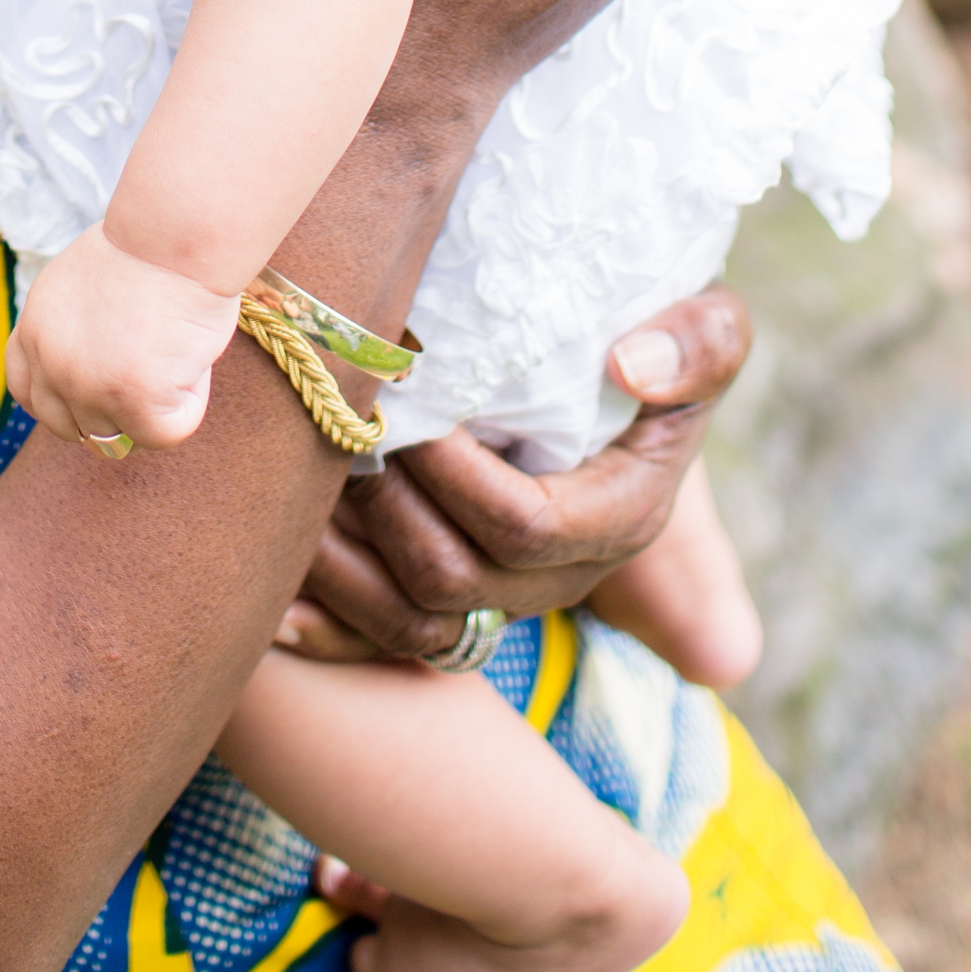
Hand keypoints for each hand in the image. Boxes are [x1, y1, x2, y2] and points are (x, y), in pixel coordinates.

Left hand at [5, 224, 240, 448]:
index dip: (65, 401)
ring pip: (120, 438)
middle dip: (110, 415)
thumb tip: (98, 363)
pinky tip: (193, 364)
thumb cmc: (146, 246)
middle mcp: (50, 362)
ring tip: (176, 354)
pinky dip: (188, 407)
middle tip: (152, 378)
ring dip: (155, 407)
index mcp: (35, 329)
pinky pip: (164, 434)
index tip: (100, 391)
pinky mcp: (131, 401)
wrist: (173, 235)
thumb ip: (72, 329)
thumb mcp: (79, 284)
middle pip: (70, 427)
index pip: (27, 393)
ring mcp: (86, 386)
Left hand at [272, 286, 752, 662]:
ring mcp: (499, 598)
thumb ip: (700, 342)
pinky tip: (267, 597)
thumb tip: (634, 364)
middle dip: (385, 501)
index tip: (408, 404)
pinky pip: (373, 645)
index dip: (456, 475)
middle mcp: (556, 577)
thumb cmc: (648, 336)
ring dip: (339, 559)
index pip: (523, 527)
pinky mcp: (447, 598)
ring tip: (297, 476)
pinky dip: (319, 625)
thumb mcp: (703, 326)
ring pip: (404, 619)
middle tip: (337, 421)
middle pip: (451, 577)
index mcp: (617, 520)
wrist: (606, 372)